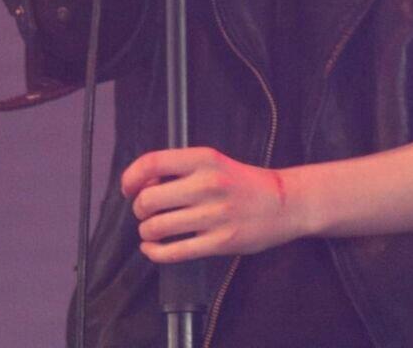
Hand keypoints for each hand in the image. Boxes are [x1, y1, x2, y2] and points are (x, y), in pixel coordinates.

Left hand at [121, 147, 299, 263]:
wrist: (283, 202)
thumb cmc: (243, 182)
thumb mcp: (214, 162)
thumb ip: (181, 169)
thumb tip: (142, 184)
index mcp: (204, 158)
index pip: (153, 163)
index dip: (131, 176)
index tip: (128, 187)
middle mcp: (208, 184)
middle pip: (148, 199)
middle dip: (138, 209)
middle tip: (145, 212)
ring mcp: (214, 215)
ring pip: (156, 227)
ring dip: (146, 232)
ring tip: (153, 230)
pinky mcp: (220, 243)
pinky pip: (173, 252)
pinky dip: (154, 253)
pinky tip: (154, 249)